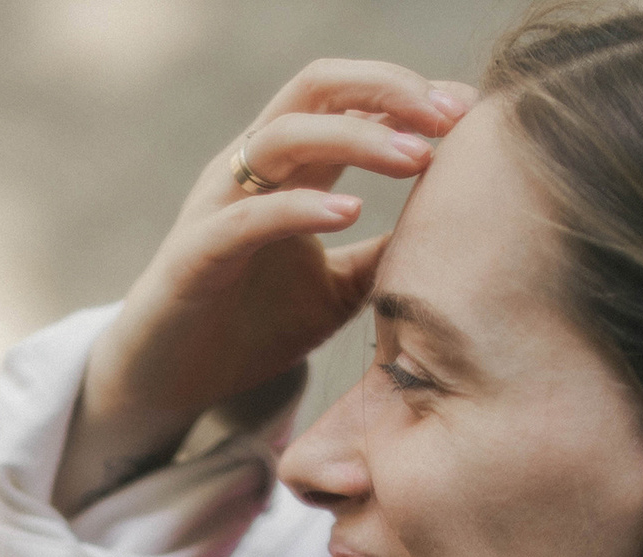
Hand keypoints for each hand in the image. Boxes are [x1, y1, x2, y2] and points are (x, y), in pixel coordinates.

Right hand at [86, 61, 477, 437]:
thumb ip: (387, 254)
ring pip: (283, 133)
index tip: (469, 112)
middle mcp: (251, 168)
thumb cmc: (253, 328)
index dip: (411, 93)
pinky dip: (299, 207)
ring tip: (417, 159)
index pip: (352, 97)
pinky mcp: (194, 254)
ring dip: (357, 136)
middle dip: (389, 89)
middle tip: (450, 117)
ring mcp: (218, 204)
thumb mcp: (341, 289)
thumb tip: (456, 234)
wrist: (173, 383)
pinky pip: (246, 215)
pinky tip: (348, 212)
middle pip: (319, 85)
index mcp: (290, 167)